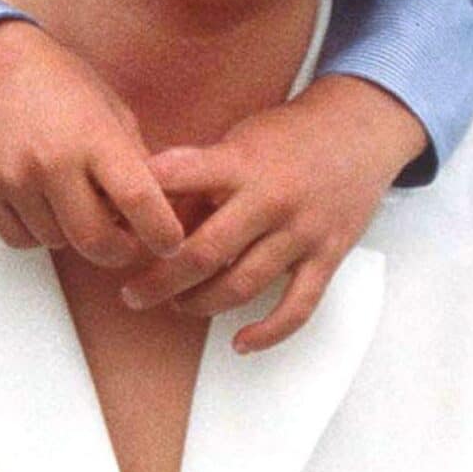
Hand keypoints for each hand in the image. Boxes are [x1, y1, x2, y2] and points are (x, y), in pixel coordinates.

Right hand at [0, 20, 184, 267]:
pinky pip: (20, 239)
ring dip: (71, 233)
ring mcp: (12, 178)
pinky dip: (36, 232)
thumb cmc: (54, 80)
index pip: (139, 201)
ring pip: (56, 242)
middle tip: (123, 239)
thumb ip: (135, 159)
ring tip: (69, 198)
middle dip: (118, 250)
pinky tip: (40, 201)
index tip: (169, 242)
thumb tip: (158, 207)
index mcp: (93, 136)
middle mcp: (51, 161)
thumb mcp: (111, 108)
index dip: (162, 233)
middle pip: (95, 240)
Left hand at [126, 75, 428, 353]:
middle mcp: (271, 199)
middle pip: (205, 252)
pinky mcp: (327, 256)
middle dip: (160, 279)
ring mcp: (302, 231)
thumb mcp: (239, 139)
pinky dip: (268, 332)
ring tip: (175, 306)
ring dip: (200, 304)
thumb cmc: (290, 136)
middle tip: (132, 293)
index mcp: (242, 163)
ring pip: (243, 285)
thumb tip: (147, 207)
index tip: (112, 225)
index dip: (145, 203)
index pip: (182, 178)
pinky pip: (297, 307)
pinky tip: (240, 342)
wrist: (361, 129)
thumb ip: (201, 174)